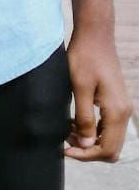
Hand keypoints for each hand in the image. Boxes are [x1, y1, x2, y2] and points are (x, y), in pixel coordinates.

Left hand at [64, 25, 132, 161]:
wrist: (95, 35)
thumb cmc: (84, 57)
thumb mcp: (79, 87)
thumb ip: (84, 117)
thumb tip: (86, 146)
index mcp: (117, 112)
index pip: (107, 149)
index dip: (86, 154)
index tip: (65, 150)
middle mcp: (124, 113)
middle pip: (111, 148)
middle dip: (88, 150)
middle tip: (65, 141)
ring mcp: (121, 107)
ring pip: (109, 138)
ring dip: (90, 141)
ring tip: (67, 131)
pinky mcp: (115, 102)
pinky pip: (108, 126)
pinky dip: (93, 130)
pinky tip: (75, 122)